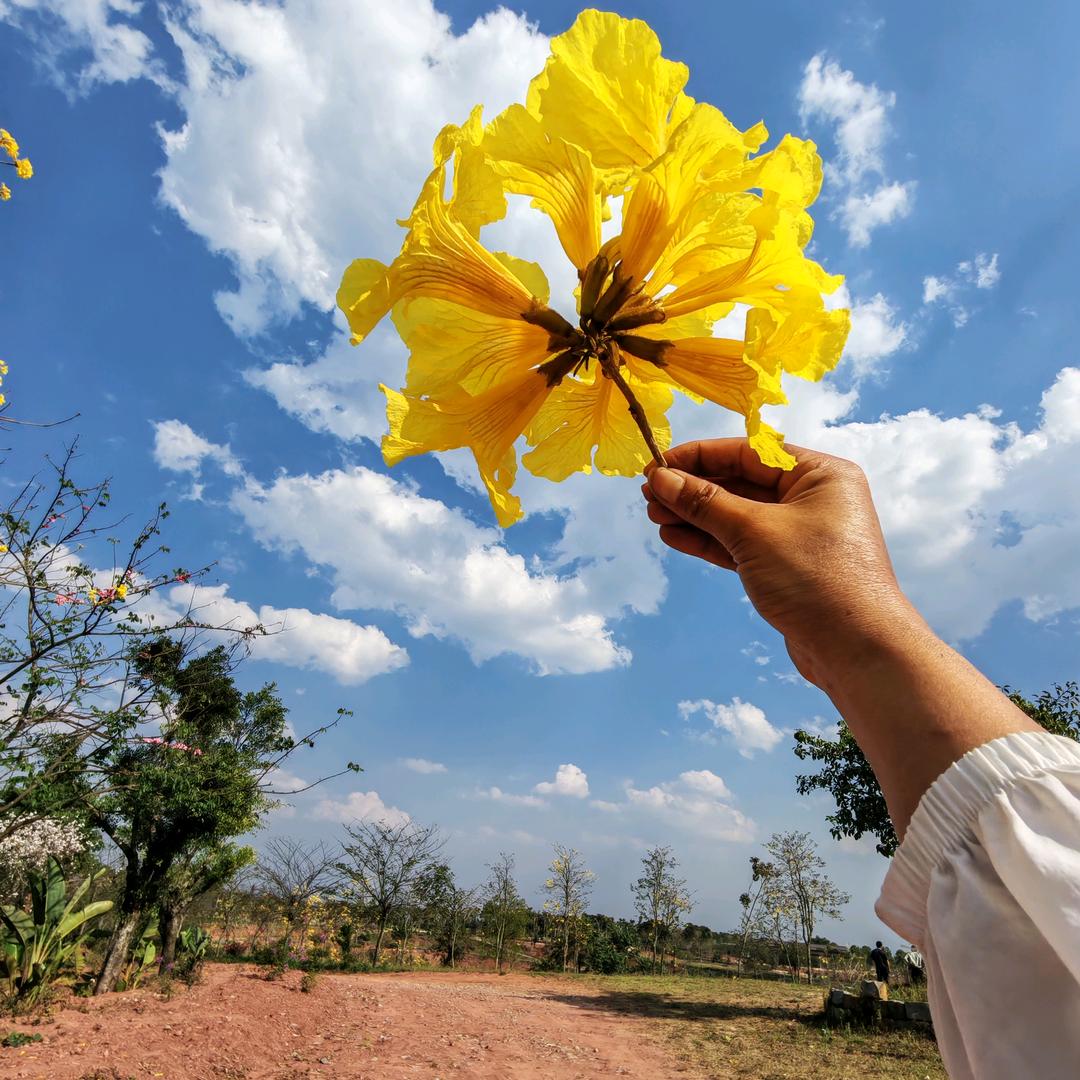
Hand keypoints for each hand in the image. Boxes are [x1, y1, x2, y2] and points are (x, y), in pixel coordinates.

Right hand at [641, 439, 918, 687]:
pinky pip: (742, 544)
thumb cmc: (817, 579)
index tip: (657, 465)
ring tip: (654, 517)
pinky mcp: (788, 566)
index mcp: (820, 473)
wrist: (857, 650)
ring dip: (695, 516)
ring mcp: (801, 533)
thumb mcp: (753, 531)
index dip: (698, 457)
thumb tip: (661, 478)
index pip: (748, 452)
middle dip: (692, 489)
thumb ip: (704, 502)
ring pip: (737, 516)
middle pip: (740, 482)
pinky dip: (710, 541)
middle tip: (648, 496)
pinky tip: (676, 537)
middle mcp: (814, 497)